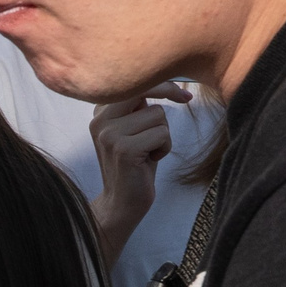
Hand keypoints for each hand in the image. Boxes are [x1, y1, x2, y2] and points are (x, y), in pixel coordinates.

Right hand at [88, 86, 186, 264]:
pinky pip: (162, 133)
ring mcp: (109, 135)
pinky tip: (152, 160)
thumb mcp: (131, 131)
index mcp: (99, 113)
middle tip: (186, 99)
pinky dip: (165, 147)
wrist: (121, 203)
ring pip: (158, 115)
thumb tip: (166, 82)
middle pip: (143, 89)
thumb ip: (136, 108)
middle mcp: (99, 121)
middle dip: (168, 91)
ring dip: (164, 134)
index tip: (181, 91)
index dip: (160, 83)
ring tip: (150, 151)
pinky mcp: (124, 149)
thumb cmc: (135, 166)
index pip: (131, 83)